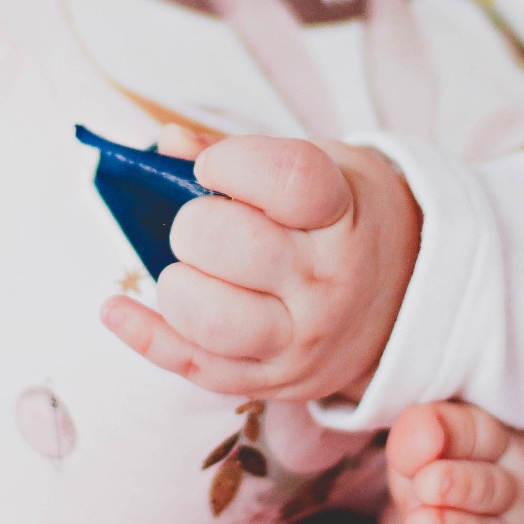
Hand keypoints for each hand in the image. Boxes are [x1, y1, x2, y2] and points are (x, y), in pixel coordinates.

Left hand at [100, 125, 421, 403]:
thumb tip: (165, 142)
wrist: (408, 295)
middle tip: (209, 225)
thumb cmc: (346, 219)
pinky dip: (145, 336)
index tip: (213, 168)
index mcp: (343, 214)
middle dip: (195, 224)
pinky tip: (116, 309)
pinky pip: (194, 367)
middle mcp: (328, 280)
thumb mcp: (321, 168)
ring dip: (178, 282)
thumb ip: (242, 153)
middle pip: (228, 245)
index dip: (230, 164)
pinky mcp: (276, 381)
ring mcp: (302, 339)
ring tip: (196, 269)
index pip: (285, 180)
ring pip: (205, 315)